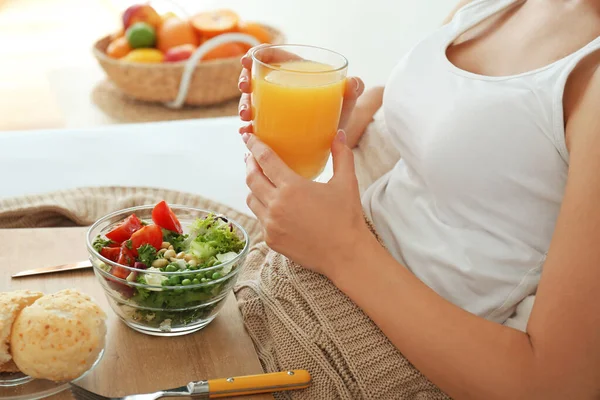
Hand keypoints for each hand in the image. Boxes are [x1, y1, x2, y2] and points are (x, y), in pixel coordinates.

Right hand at [237, 45, 364, 134]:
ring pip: (251, 101)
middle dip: (244, 81)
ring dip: (244, 106)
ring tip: (247, 118)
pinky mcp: (270, 125)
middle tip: (245, 90)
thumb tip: (353, 83)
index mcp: (295, 72)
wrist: (336, 138)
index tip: (247, 60)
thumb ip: (354, 89)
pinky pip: (255, 124)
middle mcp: (281, 87)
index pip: (271, 56)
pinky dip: (248, 128)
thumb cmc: (339, 111)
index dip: (256, 53)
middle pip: (256, 78)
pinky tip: (246, 132)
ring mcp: (273, 107)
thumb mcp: (346, 100)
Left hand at [243, 130, 371, 276]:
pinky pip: (259, 219)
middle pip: (252, 178)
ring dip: (253, 187)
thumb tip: (338, 133)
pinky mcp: (271, 240)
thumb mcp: (346, 183)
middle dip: (250, 164)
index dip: (254, 146)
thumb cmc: (347, 218)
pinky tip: (271, 205)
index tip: (248, 137)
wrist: (346, 255)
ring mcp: (271, 224)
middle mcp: (276, 205)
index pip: (265, 160)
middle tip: (252, 157)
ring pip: (251, 199)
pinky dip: (262, 208)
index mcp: (292, 187)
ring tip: (260, 180)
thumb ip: (341, 155)